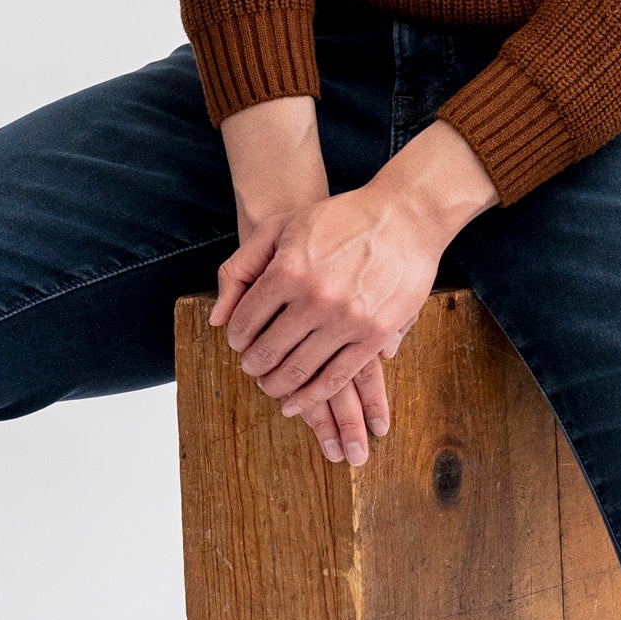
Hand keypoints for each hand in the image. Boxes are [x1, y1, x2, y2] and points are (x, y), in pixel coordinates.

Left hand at [209, 118, 499, 463]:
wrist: (404, 216)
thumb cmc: (338, 219)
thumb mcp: (280, 227)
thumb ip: (240, 268)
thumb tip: (216, 319)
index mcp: (287, 270)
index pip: (246, 321)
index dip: (237, 337)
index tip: (238, 342)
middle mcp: (315, 298)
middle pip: (269, 350)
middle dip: (254, 365)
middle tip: (251, 368)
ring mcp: (347, 319)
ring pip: (300, 370)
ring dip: (278, 385)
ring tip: (270, 385)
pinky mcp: (375, 335)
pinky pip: (336, 377)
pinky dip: (312, 395)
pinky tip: (296, 403)